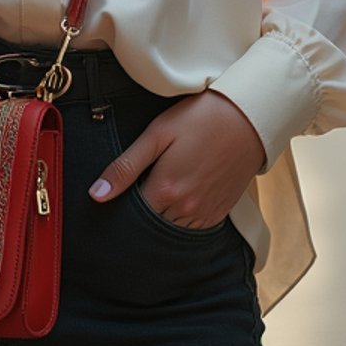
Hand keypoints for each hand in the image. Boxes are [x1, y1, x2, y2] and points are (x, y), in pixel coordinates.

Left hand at [88, 90, 265, 229]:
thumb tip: (96, 195)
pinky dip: (182, 217)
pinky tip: (182, 194)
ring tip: (163, 186)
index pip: (131, 214)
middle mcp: (185, 209)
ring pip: (171, 228)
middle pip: (151, 223)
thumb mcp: (157, 134)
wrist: (248, 117)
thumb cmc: (200, 118)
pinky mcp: (220, 213)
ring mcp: (205, 214)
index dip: (123, 202)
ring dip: (162, 215)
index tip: (123, 188)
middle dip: (142, 210)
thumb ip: (126, 167)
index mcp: (165, 190)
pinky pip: (193, 228)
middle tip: (143, 184)